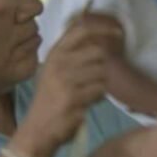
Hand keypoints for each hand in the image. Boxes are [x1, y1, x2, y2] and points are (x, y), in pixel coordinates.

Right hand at [16, 15, 122, 152]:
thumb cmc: (50, 98)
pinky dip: (98, 97)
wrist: (38, 128)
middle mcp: (58, 62)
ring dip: (100, 84)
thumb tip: (100, 36)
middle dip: (103, 66)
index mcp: (55, 53)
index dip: (103, 28)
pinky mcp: (73, 97)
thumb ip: (73, 53)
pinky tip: (86, 103)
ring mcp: (65, 79)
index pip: (81, 29)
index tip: (118, 32)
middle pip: (98, 51)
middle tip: (95, 79)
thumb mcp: (55, 70)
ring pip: (102, 72)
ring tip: (87, 93)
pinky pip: (100, 90)